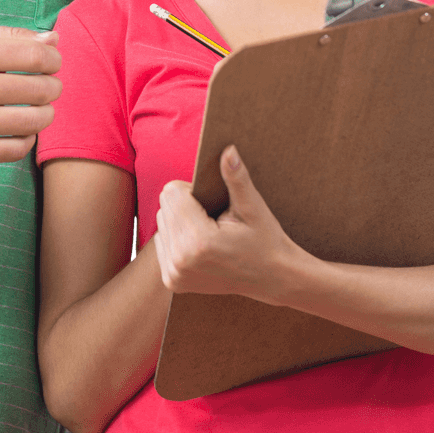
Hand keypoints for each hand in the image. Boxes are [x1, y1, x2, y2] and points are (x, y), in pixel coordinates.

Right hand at [0, 22, 62, 171]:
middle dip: (53, 89)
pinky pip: (15, 149)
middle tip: (50, 89)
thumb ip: (11, 36)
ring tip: (41, 110)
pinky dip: (27, 140)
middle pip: (38, 90)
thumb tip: (54, 41)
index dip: (54, 61)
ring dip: (45, 116)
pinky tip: (22, 131)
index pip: (34, 56)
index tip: (54, 65)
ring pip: (31, 122)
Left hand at [153, 146, 297, 302]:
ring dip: (179, 221)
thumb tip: (228, 150)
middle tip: (212, 217)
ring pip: (161, 223)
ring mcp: (176, 274)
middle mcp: (182, 260)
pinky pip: (161, 243)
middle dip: (185, 205)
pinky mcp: (173, 282)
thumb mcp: (253, 207)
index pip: (171, 192)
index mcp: (199, 241)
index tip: (212, 202)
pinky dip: (177, 239)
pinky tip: (199, 246)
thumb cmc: (265, 239)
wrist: (272, 278)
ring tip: (206, 232)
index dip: (191, 190)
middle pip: (164, 206)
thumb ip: (236, 178)